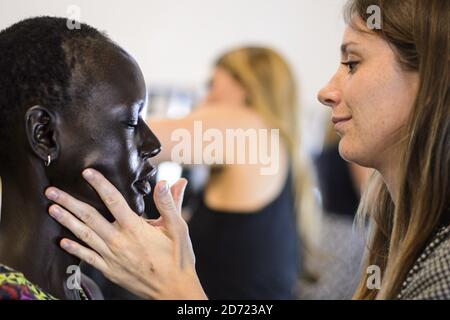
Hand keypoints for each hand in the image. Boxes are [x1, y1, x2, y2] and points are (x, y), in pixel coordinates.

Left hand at [44, 168, 206, 299]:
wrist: (173, 289)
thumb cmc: (177, 258)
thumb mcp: (178, 228)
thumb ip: (169, 204)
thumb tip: (166, 182)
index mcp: (135, 228)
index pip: (113, 200)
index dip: (99, 184)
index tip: (87, 173)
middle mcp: (119, 241)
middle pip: (89, 217)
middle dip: (69, 202)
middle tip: (51, 191)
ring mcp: (111, 257)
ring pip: (84, 235)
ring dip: (66, 221)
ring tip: (51, 209)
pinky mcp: (109, 270)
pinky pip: (87, 257)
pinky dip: (74, 249)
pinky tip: (62, 241)